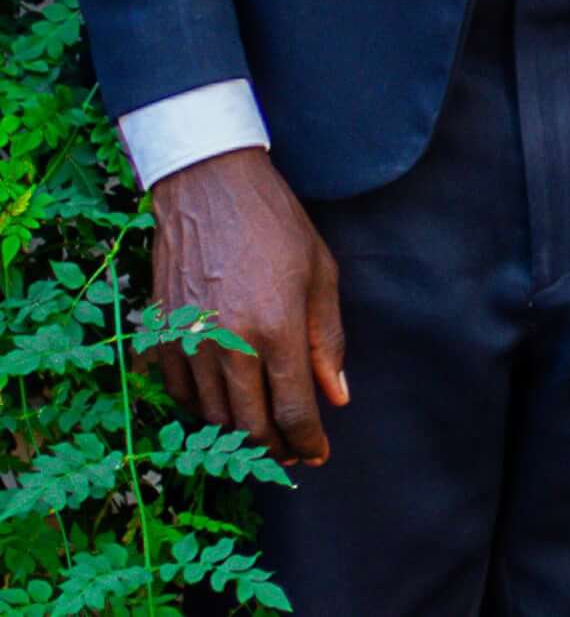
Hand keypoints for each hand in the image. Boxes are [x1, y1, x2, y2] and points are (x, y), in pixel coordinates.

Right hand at [147, 147, 346, 468]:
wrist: (208, 190)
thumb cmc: (275, 226)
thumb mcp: (321, 274)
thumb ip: (329, 341)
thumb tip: (337, 396)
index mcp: (276, 329)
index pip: (294, 411)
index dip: (308, 442)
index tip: (318, 454)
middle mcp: (228, 345)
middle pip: (250, 427)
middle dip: (276, 449)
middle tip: (294, 451)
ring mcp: (187, 344)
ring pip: (212, 417)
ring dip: (239, 434)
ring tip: (264, 431)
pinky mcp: (158, 339)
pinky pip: (180, 395)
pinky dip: (203, 410)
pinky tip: (225, 404)